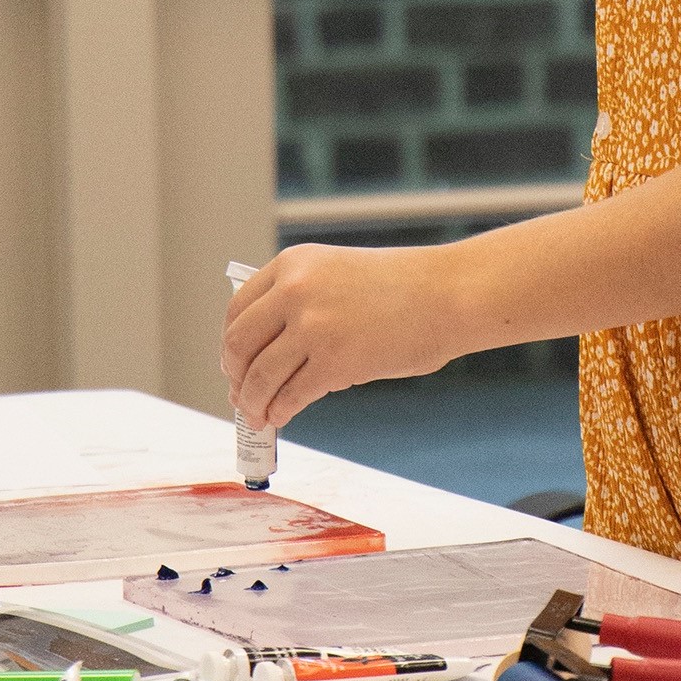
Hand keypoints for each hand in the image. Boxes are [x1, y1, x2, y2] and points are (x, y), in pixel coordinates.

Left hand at [221, 242, 456, 428]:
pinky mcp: (334, 362)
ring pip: (259, 376)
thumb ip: (302, 299)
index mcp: (294, 263)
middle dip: (236, 376)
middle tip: (242, 394)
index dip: (232, 344)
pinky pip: (289, 396)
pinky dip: (280, 412)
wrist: (448, 293)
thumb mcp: (339, 273)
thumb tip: (267, 350)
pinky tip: (282, 417)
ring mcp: (313, 327)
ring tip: (259, 414)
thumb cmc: (403, 287)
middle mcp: (295, 290)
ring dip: (253, 402)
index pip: (238, 309)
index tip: (236, 363)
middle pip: (238, 344)